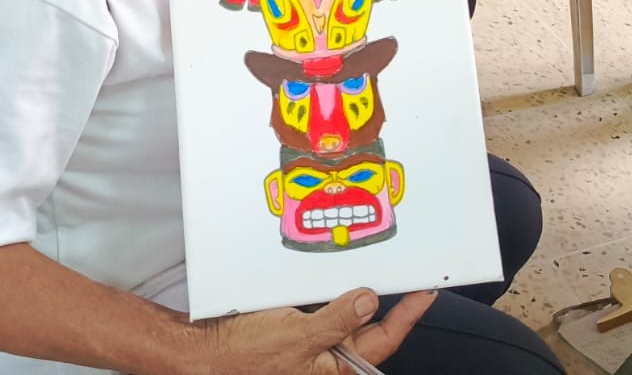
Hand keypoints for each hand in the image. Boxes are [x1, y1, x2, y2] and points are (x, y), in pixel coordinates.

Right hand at [202, 287, 433, 373]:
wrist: (206, 353)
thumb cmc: (246, 356)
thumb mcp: (298, 336)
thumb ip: (337, 321)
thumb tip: (370, 302)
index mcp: (336, 368)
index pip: (385, 340)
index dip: (408, 315)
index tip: (425, 292)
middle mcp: (329, 359)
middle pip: (370, 328)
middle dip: (388, 300)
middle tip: (406, 271)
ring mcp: (314, 345)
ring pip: (347, 316)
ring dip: (358, 293)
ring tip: (373, 267)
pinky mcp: (297, 330)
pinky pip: (323, 310)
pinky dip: (331, 292)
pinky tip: (332, 274)